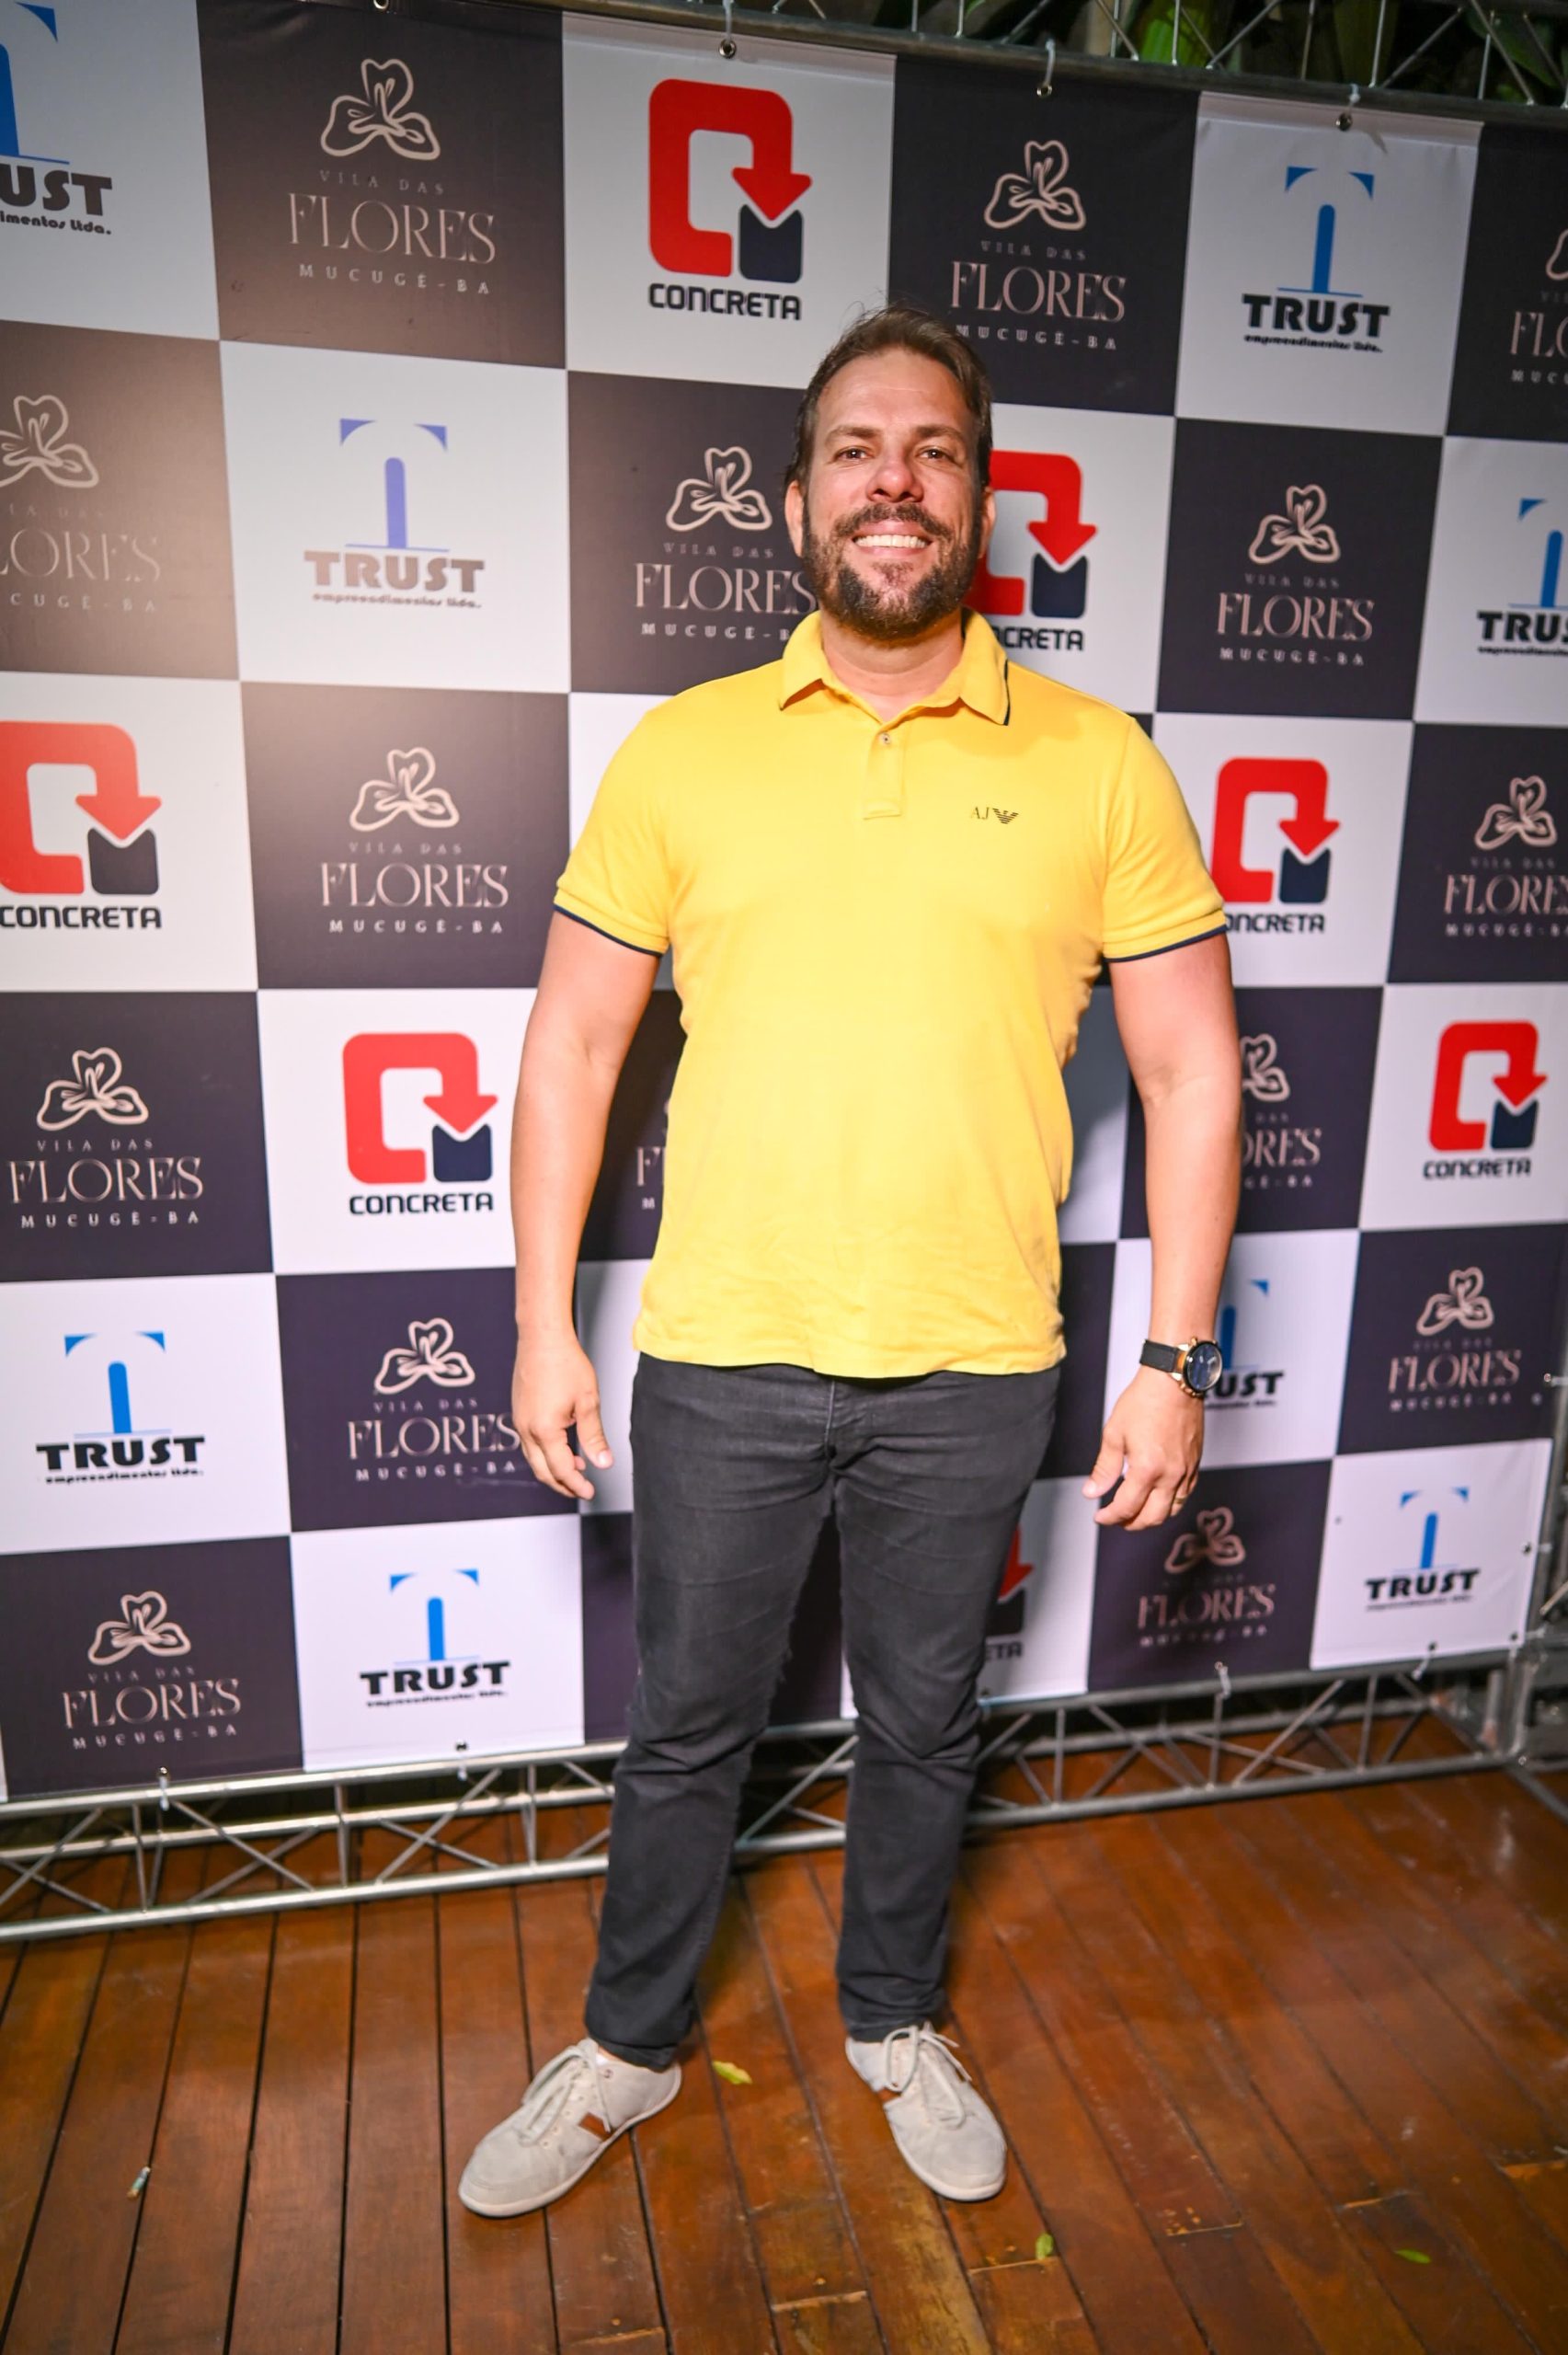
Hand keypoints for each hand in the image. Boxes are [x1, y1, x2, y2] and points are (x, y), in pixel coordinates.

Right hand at [513, 1333, 611, 1500]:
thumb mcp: (587, 1401)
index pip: (560, 1470)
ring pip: (534, 1458)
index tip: (590, 1491)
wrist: (542, 1337)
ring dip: (553, 1468)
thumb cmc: (564, 1362)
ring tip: (577, 1468)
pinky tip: (562, 1445)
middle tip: (581, 1489)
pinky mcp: (519, 1412)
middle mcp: (526, 1429)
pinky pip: (529, 1443)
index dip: (576, 1485)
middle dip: (562, 1484)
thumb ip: (594, 1435)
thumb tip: (603, 1462)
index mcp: (544, 1429)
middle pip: (542, 1470)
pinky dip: (545, 1453)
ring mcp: (519, 1421)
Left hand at [1083, 1366, 1202, 1530]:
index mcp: (1147, 1469)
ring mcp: (1186, 1471)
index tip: (1100, 1517)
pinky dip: (1170, 1503)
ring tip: (1136, 1511)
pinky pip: (1185, 1494)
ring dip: (1152, 1517)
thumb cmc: (1143, 1401)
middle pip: (1152, 1518)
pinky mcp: (1195, 1463)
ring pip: (1173, 1510)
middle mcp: (1170, 1475)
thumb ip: (1104, 1468)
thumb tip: (1092, 1492)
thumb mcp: (1114, 1433)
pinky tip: (1157, 1495)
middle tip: (1117, 1518)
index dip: (1110, 1517)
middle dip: (1131, 1523)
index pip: (1127, 1508)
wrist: (1174, 1381)